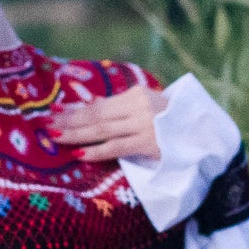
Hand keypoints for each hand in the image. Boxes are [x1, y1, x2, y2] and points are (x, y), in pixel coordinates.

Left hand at [50, 81, 167, 163]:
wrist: (201, 134)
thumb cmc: (170, 121)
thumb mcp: (145, 107)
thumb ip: (119, 109)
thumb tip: (86, 108)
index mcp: (136, 94)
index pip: (99, 104)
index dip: (74, 109)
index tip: (53, 112)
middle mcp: (138, 107)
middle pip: (96, 115)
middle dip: (69, 120)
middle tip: (46, 124)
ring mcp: (144, 125)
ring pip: (102, 130)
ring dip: (77, 134)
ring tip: (56, 137)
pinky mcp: (149, 144)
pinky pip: (117, 147)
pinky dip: (98, 151)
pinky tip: (80, 154)